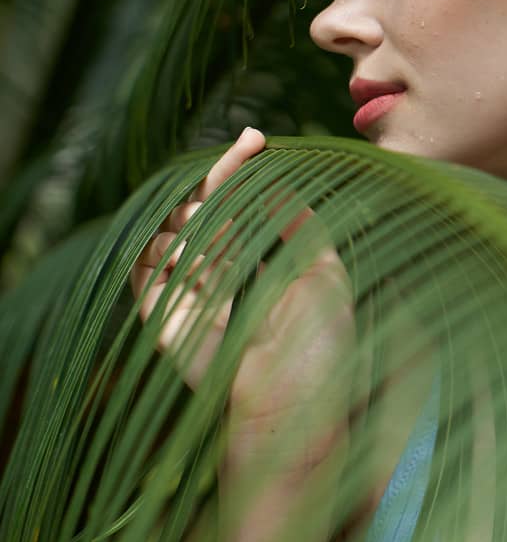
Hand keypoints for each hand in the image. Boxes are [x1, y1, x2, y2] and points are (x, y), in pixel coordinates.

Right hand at [131, 128, 354, 463]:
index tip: (254, 137)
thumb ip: (299, 224)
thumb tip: (276, 177)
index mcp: (257, 257)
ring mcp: (185, 288)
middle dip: (219, 182)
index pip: (236, 198)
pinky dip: (168, 248)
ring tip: (228, 244)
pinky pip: (145, 262)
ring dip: (199, 221)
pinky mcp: (157, 313)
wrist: (294, 404)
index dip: (239, 166)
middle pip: (199, 202)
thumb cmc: (321, 345)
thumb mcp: (326, 272)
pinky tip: (198, 255)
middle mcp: (218, 268)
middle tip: (243, 168)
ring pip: (172, 225)